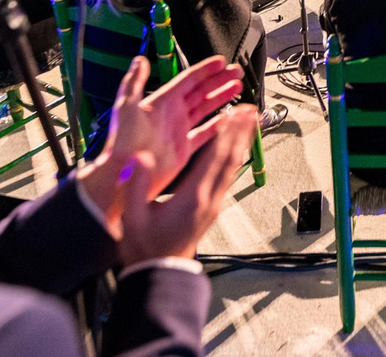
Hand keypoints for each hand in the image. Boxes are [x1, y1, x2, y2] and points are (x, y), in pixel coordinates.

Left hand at [78, 54, 243, 229]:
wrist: (123, 173)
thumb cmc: (122, 141)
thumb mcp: (126, 107)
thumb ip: (134, 82)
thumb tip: (140, 60)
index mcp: (162, 101)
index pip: (188, 80)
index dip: (205, 70)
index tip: (221, 62)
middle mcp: (173, 113)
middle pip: (201, 91)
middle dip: (219, 81)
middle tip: (236, 72)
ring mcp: (180, 130)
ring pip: (205, 109)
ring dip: (221, 98)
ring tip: (237, 88)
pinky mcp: (184, 149)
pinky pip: (205, 133)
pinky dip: (218, 125)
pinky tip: (230, 118)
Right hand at [117, 105, 257, 262]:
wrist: (159, 274)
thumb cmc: (147, 250)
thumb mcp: (134, 218)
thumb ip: (136, 187)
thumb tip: (140, 159)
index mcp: (192, 198)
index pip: (214, 159)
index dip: (226, 135)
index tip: (235, 115)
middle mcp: (208, 200)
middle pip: (230, 160)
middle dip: (242, 133)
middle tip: (251, 112)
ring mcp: (212, 205)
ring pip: (232, 168)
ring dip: (241, 144)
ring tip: (249, 126)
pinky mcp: (211, 209)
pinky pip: (227, 177)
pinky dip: (233, 159)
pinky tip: (234, 152)